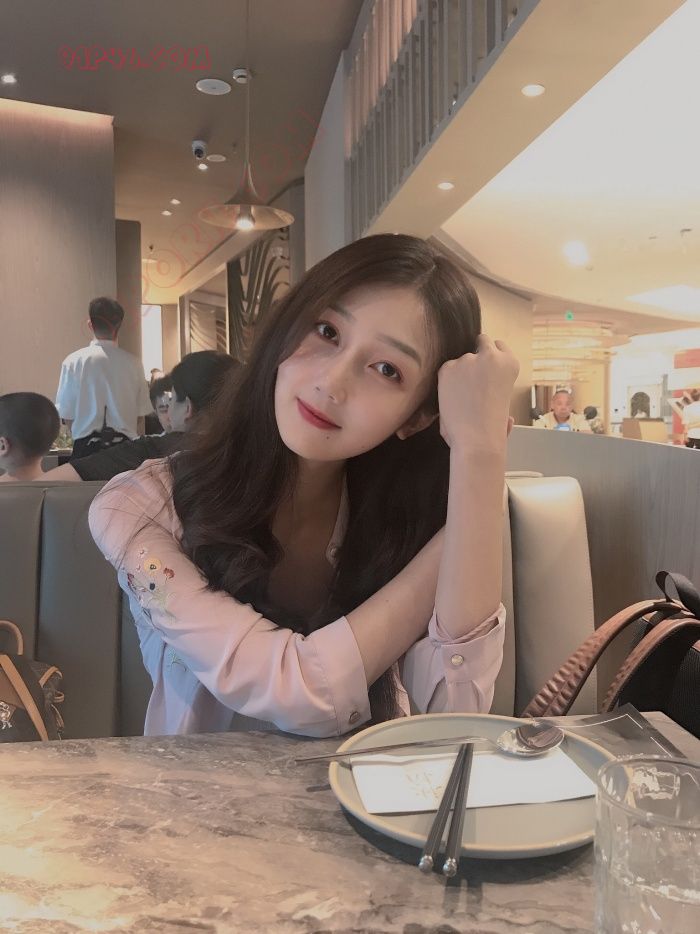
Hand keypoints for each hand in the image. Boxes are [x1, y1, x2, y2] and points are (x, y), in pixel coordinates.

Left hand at [437, 334, 518, 452]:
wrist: (477, 439)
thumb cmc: (494, 430)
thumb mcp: (506, 408)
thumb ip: (502, 403)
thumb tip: (508, 419)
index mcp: (510, 363)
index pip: (499, 346)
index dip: (491, 357)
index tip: (487, 368)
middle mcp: (491, 355)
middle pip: (481, 341)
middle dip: (476, 355)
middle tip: (471, 377)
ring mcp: (468, 359)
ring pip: (461, 360)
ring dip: (460, 373)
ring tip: (462, 399)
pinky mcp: (448, 368)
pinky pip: (446, 370)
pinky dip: (446, 382)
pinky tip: (452, 398)